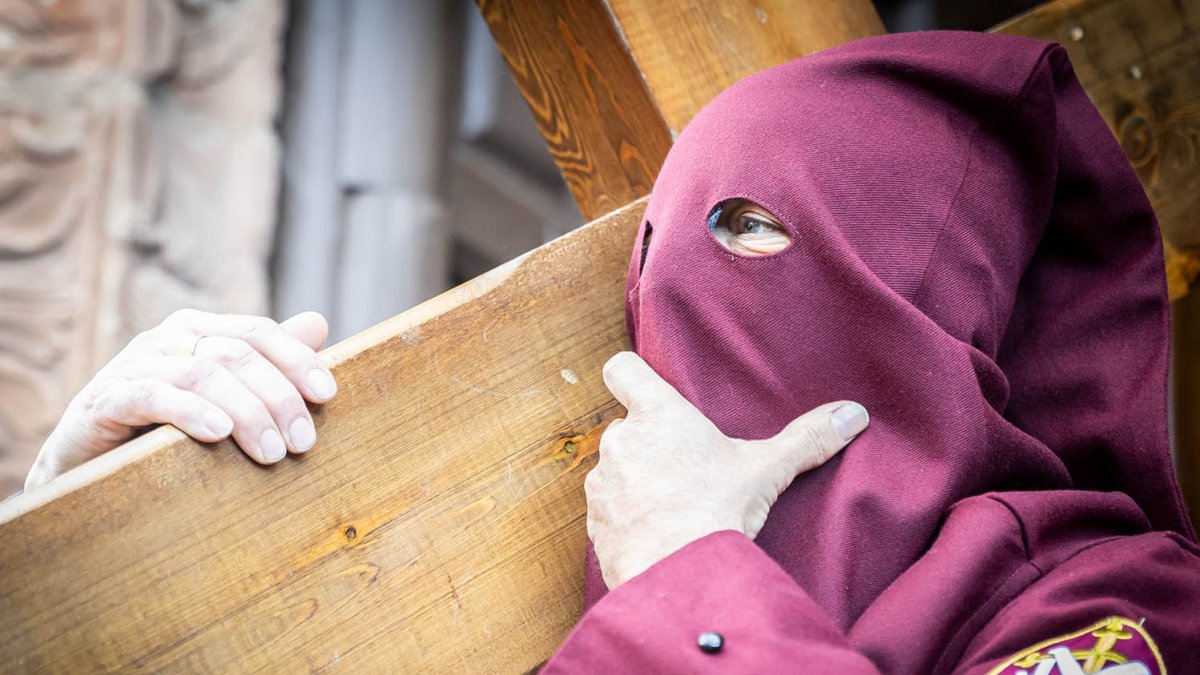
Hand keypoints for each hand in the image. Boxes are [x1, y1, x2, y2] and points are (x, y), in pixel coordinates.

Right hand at [24, 310, 337, 489]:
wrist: (86, 468)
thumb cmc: (164, 431)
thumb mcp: (223, 397)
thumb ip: (267, 362)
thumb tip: (318, 322)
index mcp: (199, 331)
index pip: (258, 332)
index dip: (296, 360)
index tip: (328, 395)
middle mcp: (168, 339)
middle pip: (236, 355)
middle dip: (277, 398)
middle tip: (303, 443)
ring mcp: (134, 366)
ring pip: (203, 374)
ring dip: (246, 412)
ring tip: (271, 452)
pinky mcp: (106, 400)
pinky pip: (153, 396)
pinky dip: (190, 412)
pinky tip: (218, 433)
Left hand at [585, 352, 868, 587]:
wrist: (678, 575)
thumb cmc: (717, 509)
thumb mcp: (767, 470)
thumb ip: (807, 439)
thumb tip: (854, 414)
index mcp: (657, 414)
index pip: (621, 369)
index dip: (631, 376)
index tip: (648, 391)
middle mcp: (620, 441)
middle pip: (626, 426)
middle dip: (650, 445)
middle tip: (685, 468)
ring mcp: (602, 484)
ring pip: (615, 471)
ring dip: (636, 483)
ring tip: (673, 508)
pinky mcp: (594, 524)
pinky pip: (608, 513)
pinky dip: (627, 521)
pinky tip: (658, 537)